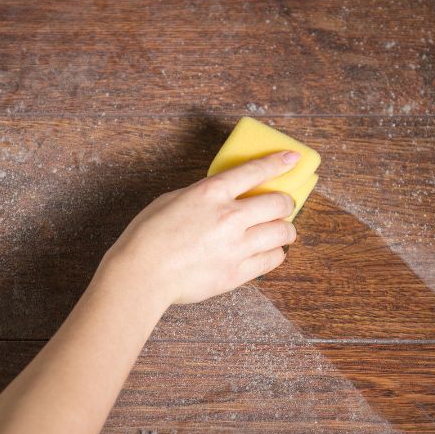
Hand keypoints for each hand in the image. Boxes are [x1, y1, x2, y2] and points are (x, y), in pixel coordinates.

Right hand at [103, 151, 299, 304]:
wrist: (142, 274)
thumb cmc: (148, 237)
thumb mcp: (173, 200)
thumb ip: (204, 196)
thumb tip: (223, 196)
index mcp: (211, 193)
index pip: (255, 171)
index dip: (278, 162)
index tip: (292, 159)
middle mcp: (230, 216)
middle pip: (279, 203)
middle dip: (285, 203)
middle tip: (283, 206)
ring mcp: (236, 246)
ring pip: (283, 232)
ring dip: (285, 230)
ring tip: (280, 231)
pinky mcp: (237, 272)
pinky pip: (272, 260)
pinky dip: (275, 253)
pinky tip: (268, 251)